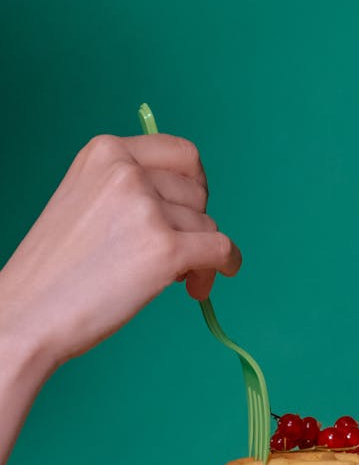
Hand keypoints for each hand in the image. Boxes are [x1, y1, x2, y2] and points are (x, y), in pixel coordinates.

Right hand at [0, 133, 240, 370]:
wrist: (27, 312)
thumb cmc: (56, 268)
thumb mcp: (85, 200)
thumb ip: (131, 190)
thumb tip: (193, 206)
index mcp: (105, 152)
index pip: (182, 154)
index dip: (195, 185)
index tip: (191, 209)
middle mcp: (127, 172)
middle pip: (198, 193)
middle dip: (194, 224)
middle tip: (177, 254)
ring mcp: (147, 210)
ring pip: (207, 225)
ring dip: (199, 255)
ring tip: (170, 280)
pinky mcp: (165, 250)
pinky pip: (221, 249)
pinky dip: (225, 265)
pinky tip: (206, 282)